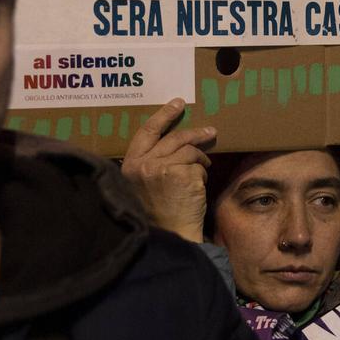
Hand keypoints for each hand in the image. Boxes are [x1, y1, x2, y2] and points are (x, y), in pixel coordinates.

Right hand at [121, 98, 215, 242]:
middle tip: (210, 132)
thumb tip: (173, 140)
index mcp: (130, 164)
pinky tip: (197, 188)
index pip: (147, 131)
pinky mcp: (182, 175)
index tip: (177, 103)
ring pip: (189, 151)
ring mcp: (162, 168)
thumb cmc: (158, 213)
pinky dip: (202, 175)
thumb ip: (149, 162)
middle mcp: (144, 164)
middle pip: (174, 137)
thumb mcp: (142, 184)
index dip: (163, 115)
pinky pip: (198, 166)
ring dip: (201, 160)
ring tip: (203, 171)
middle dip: (195, 133)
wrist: (169, 235)